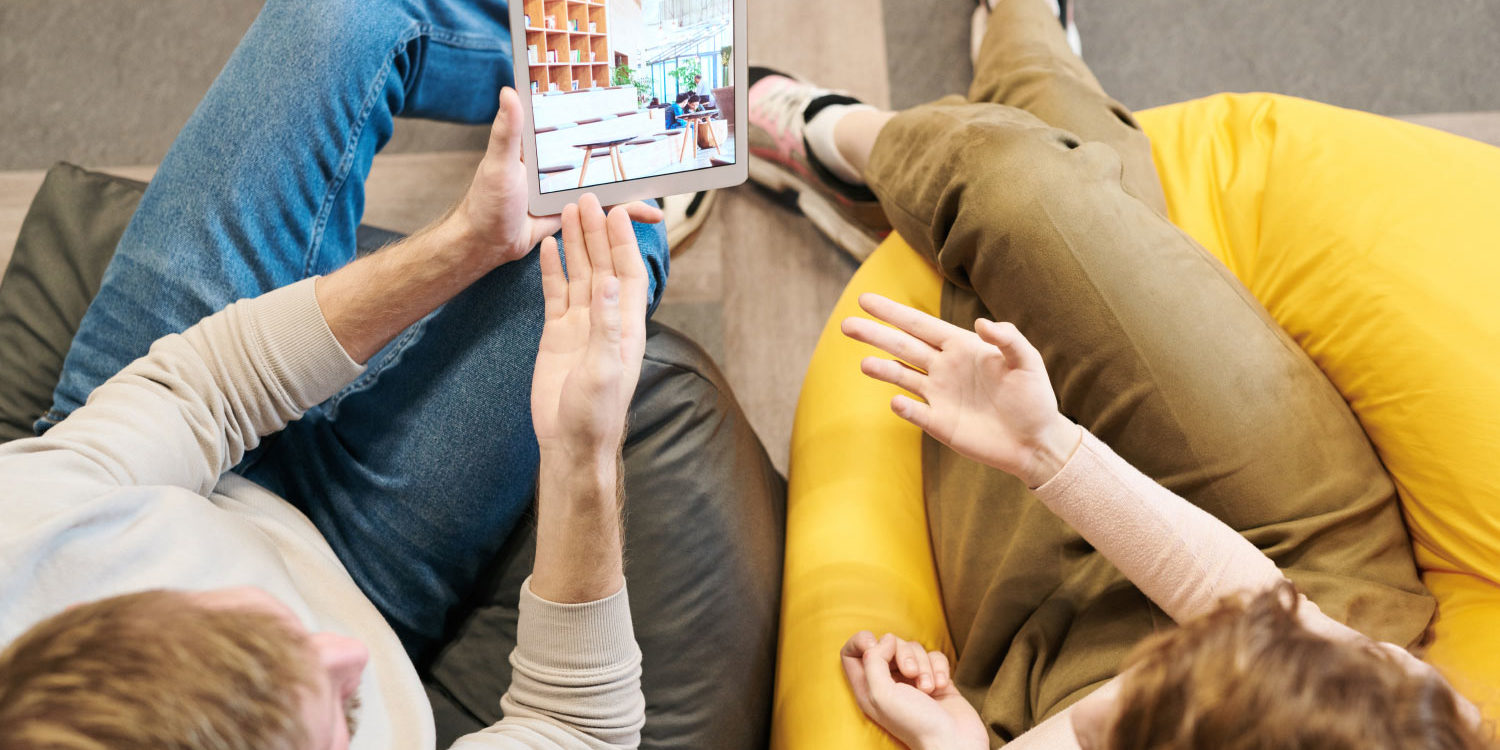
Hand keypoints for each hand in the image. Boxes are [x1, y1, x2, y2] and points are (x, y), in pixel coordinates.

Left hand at [454, 87, 662, 267]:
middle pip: (600, 154)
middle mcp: (560, 166)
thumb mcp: (499, 163)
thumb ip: (508, 131)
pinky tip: (649, 214)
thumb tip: (509, 90)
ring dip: (635, 186)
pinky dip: (626, 213)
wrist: (487, 245)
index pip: (574, 124)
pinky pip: (606, 212)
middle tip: (659, 142)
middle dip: (629, 152)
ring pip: (609, 185)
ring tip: (662, 183)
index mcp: (544, 147)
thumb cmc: (485, 202)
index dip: (598, 112)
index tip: (626, 100)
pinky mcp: (577, 214)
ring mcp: (570, 190)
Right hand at [530, 193, 648, 459]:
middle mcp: (605, 320)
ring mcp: (580, 325)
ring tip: (568, 211)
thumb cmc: (595, 413)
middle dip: (597, 233)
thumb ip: (605, 325)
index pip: (626, 273)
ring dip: (576, 244)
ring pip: (579, 274)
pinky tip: (549, 247)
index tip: (614, 211)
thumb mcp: (603, 369)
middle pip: (603, 266)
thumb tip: (607, 282)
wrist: (569, 442)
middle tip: (586, 198)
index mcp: (626, 326)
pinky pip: (555, 293)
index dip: (622, 242)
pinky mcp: (557, 333)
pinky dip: (552, 270)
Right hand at [841, 293, 1079, 487]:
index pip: (919, 325)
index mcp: (961, 347)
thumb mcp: (1028, 362)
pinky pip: (915, 412)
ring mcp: (939, 396)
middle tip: (846, 324)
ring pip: (901, 376)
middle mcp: (944, 368)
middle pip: (902, 346)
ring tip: (863, 363)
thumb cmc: (1034, 398)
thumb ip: (1008, 339)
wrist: (1036, 442)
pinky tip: (896, 401)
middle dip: (875, 334)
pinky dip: (904, 407)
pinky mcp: (939, 423)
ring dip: (882, 369)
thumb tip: (981, 322)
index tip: (865, 300)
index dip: (893, 312)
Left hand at [841, 631, 987, 749]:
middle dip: (903, 653)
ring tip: (928, 689)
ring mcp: (913, 680)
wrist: (953, 741)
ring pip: (914, 648)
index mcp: (867, 688)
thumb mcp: (881, 694)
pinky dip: (939, 667)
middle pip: (888, 645)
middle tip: (911, 674)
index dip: (861, 642)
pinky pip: (935, 656)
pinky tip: (941, 686)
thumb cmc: (914, 723)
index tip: (875, 645)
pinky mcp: (936, 679)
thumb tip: (886, 639)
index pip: (851, 654)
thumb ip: (874, 660)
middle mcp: (888, 682)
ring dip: (924, 665)